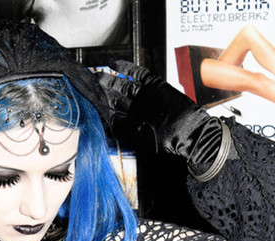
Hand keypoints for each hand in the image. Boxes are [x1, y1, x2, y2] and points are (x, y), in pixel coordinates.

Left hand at [98, 61, 221, 164]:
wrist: (188, 132)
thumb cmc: (165, 140)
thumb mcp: (137, 138)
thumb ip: (121, 129)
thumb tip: (105, 121)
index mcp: (131, 123)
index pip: (111, 112)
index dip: (99, 105)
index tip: (87, 99)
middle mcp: (136, 109)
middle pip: (114, 97)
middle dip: (101, 91)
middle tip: (88, 83)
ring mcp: (144, 97)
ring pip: (122, 86)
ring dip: (109, 79)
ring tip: (96, 74)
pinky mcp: (154, 86)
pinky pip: (137, 74)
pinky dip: (125, 68)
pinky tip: (113, 64)